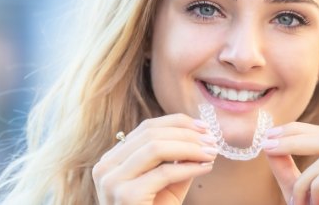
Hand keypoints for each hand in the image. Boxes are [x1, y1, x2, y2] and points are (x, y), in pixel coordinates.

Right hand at [92, 114, 218, 204]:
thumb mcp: (167, 184)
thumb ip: (178, 160)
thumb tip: (202, 138)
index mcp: (112, 160)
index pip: (147, 128)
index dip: (178, 123)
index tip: (204, 127)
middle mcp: (106, 167)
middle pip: (151, 133)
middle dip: (187, 134)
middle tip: (212, 141)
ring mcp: (113, 181)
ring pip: (156, 148)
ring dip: (190, 147)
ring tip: (211, 153)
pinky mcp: (126, 196)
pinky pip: (164, 172)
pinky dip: (188, 167)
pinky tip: (205, 167)